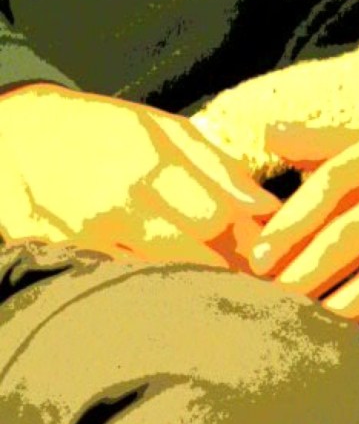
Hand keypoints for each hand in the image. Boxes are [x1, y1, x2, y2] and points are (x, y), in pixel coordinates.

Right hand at [0, 84, 277, 266]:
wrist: (12, 138)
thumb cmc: (100, 131)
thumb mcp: (162, 129)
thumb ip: (219, 168)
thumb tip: (269, 207)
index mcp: (147, 162)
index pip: (215, 219)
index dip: (248, 241)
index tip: (268, 254)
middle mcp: (115, 205)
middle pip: (190, 259)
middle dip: (226, 274)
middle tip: (250, 283)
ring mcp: (82, 239)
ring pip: (155, 282)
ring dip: (189, 289)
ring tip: (211, 290)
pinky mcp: (57, 262)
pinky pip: (115, 289)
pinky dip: (144, 294)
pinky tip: (160, 293)